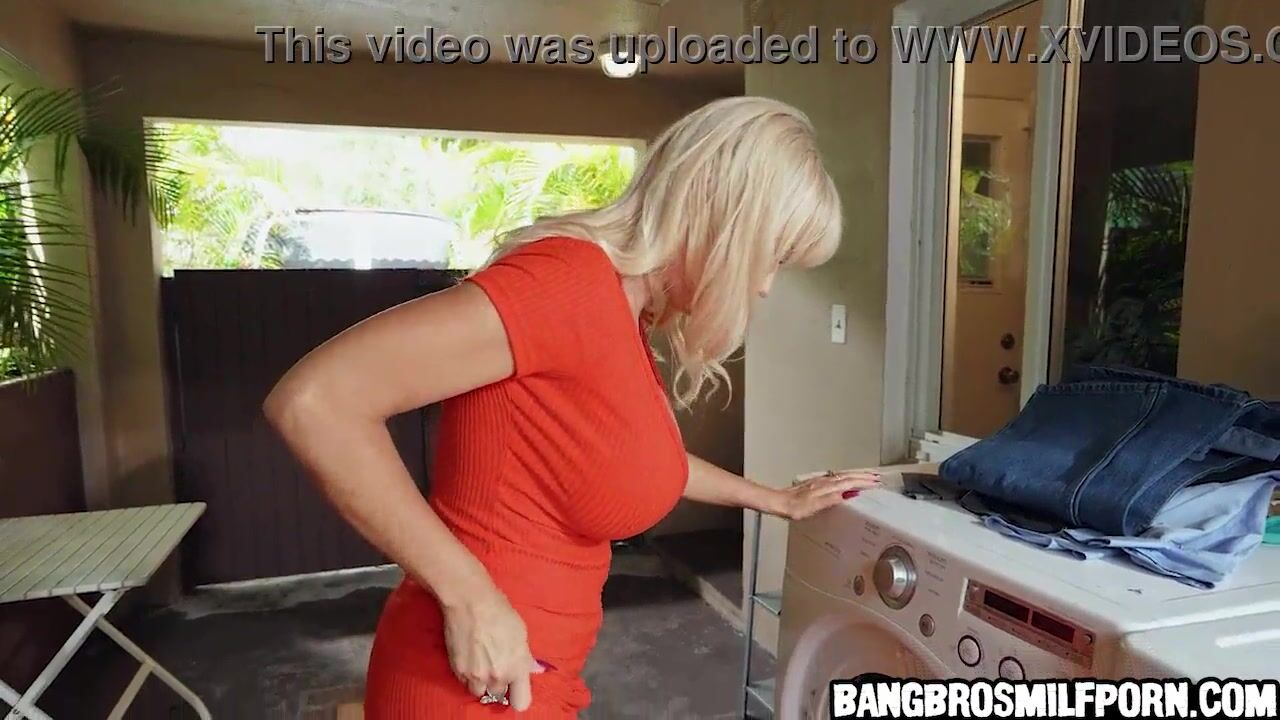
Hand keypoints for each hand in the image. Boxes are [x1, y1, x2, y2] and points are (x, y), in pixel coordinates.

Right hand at [441, 587, 546, 710]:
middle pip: (499, 694)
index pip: (522, 702)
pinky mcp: (458, 670)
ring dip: (481, 681)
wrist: (469, 602)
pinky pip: (464, 682)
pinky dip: (467, 674)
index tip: (516, 689)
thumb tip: (530, 669)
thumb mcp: (521, 633)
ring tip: (482, 661)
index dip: (519, 696)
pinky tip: (470, 655)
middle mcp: (497, 676)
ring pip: (479, 691)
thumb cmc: (499, 612)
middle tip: (496, 664)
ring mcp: (476, 675)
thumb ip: (525, 657)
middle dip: (499, 683)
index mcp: (517, 667)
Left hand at [770, 471, 880, 520]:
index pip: (850, 482)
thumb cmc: (793, 507)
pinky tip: (843, 480)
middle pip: (848, 476)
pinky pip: (834, 478)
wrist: (777, 502)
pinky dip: (844, 477)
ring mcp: (819, 482)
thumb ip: (831, 500)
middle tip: (876, 477)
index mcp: (826, 487)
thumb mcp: (814, 507)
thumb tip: (848, 494)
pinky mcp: (814, 484)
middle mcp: (824, 482)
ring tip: (865, 476)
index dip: (864, 482)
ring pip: (842, 475)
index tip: (876, 482)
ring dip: (855, 475)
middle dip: (863, 476)